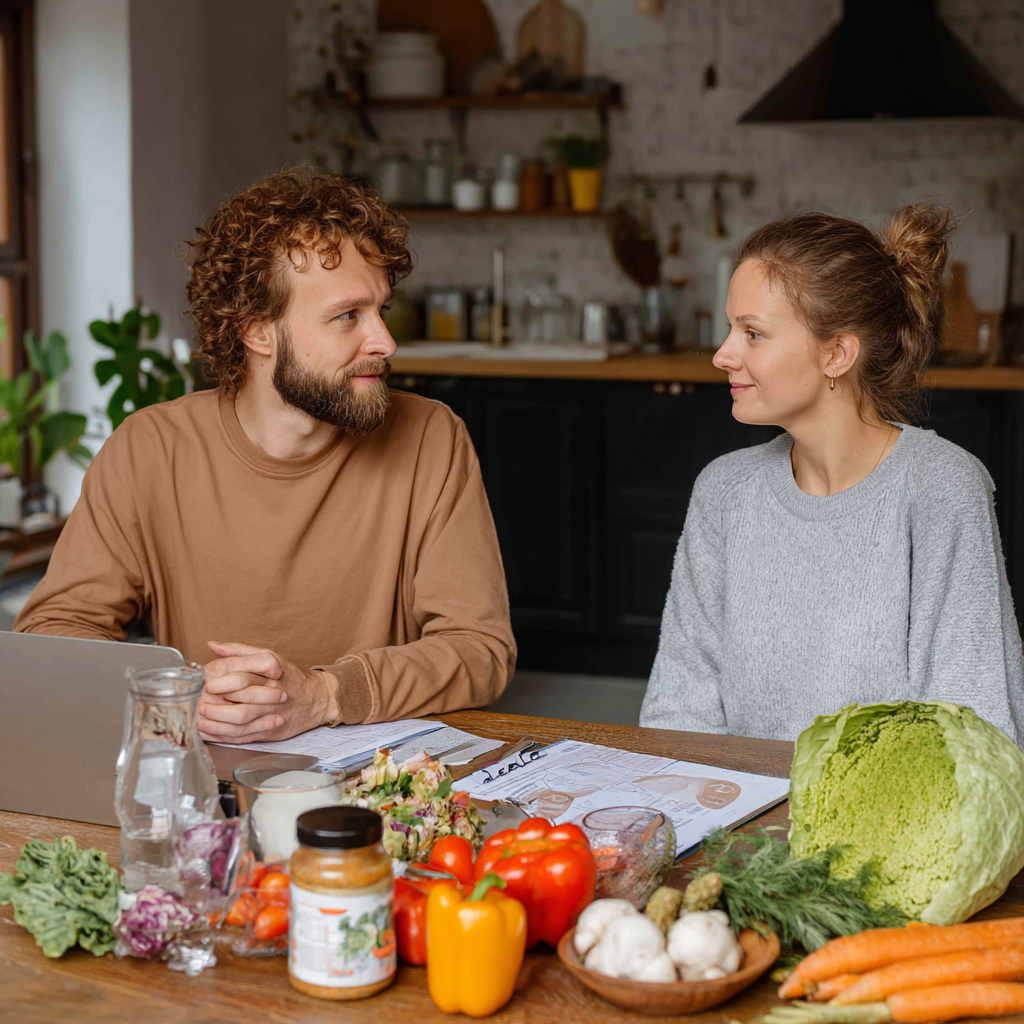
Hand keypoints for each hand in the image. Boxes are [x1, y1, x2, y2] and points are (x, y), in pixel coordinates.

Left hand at [197, 641, 338, 742]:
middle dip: (215, 699)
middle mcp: (272, 690)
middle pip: (240, 695)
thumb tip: (212, 645)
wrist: (316, 699)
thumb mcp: (269, 655)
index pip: (240, 674)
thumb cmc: (290, 676)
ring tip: (201, 719)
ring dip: (217, 720)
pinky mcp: (271, 730)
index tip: (205, 683)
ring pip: (241, 718)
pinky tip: (211, 733)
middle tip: (199, 702)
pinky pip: (245, 735)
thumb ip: (239, 650)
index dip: (219, 680)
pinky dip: (225, 735)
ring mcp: (272, 712)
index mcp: (270, 669)